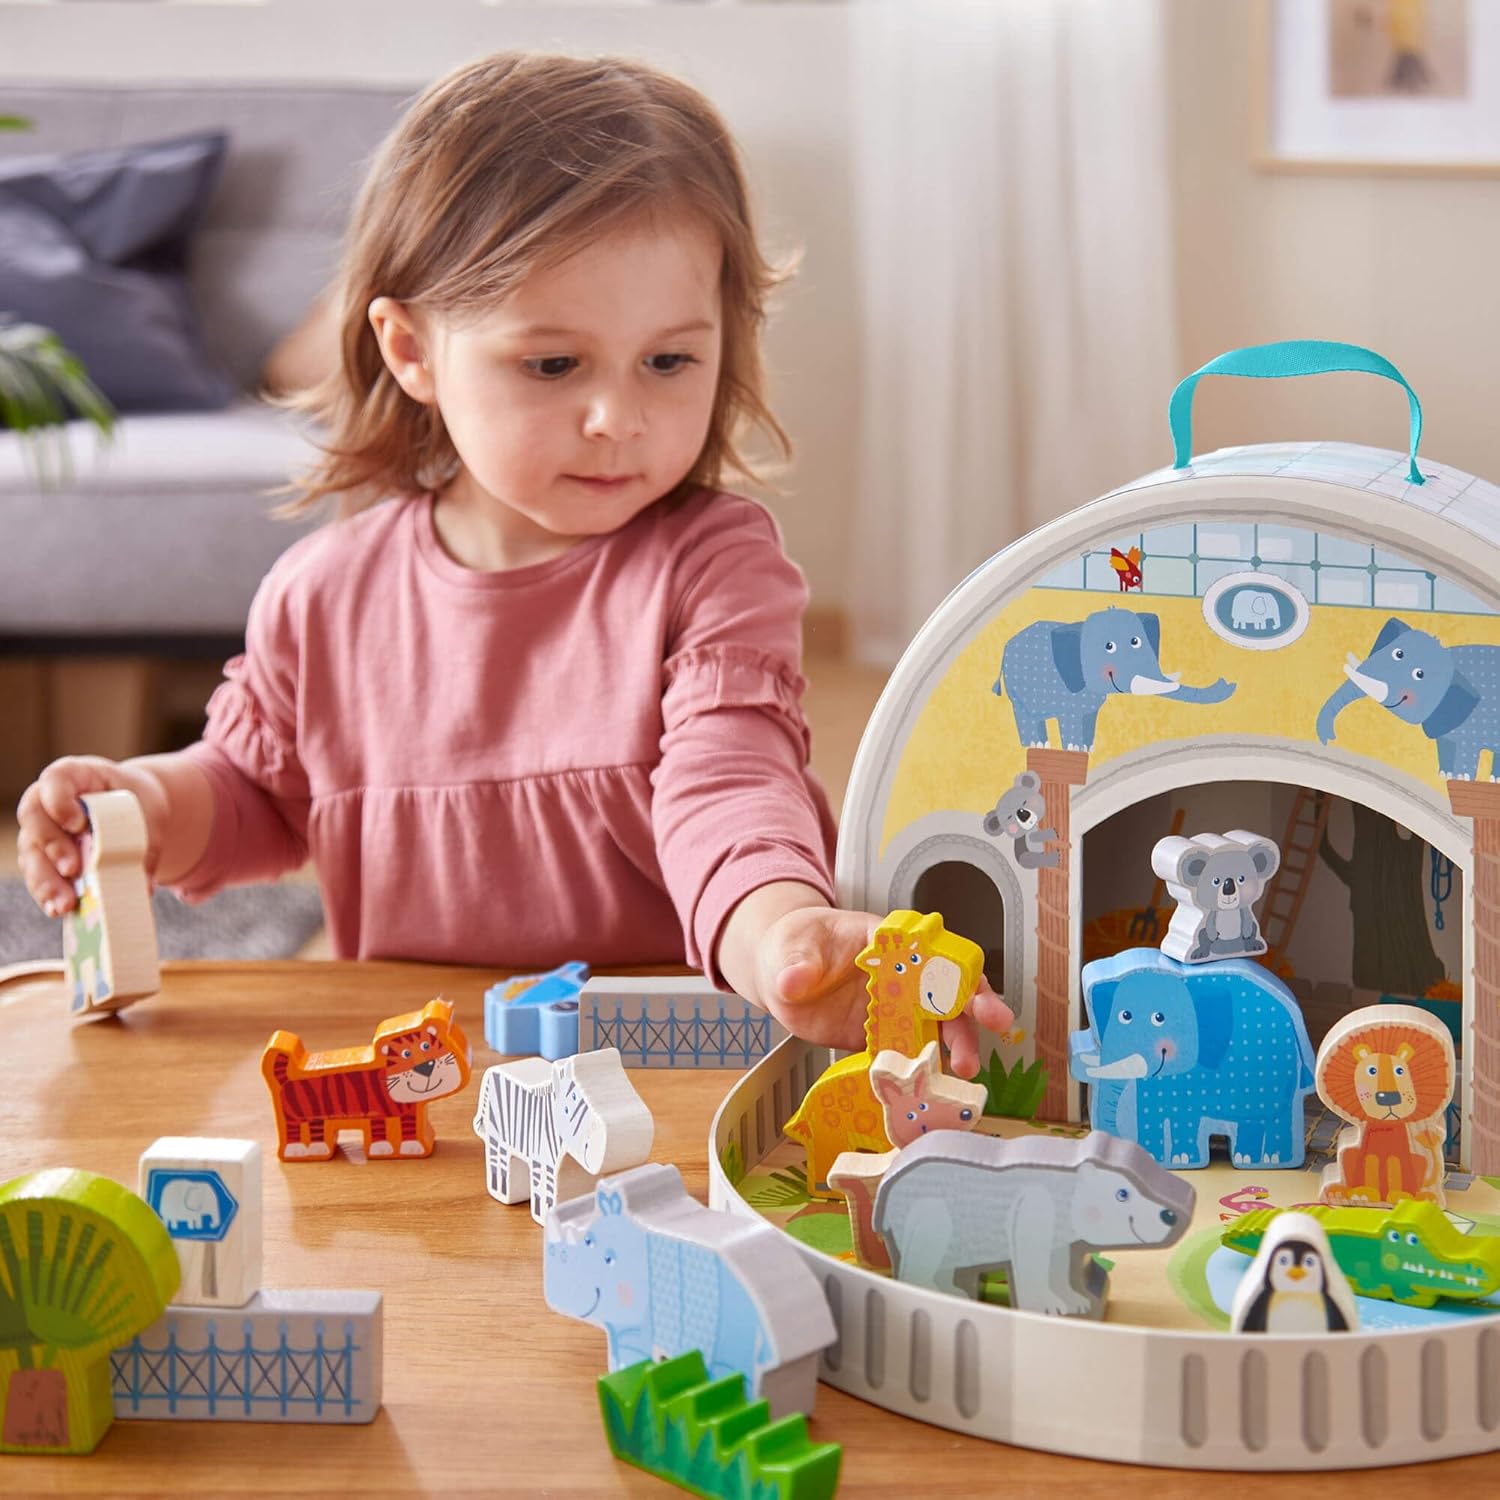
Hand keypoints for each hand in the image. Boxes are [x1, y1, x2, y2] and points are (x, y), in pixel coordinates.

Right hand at [15, 756, 161, 915]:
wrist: (135, 810)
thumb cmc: (136, 805)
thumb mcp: (146, 816)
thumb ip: (143, 846)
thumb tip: (143, 885)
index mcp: (74, 776)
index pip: (54, 780)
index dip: (59, 802)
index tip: (77, 824)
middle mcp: (47, 801)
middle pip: (35, 819)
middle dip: (53, 847)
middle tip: (74, 869)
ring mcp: (41, 830)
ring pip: (31, 853)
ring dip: (46, 881)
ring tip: (65, 904)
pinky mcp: (42, 858)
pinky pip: (38, 875)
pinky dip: (49, 894)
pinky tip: (59, 910)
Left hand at [752, 905, 1015, 1078]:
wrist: (781, 974)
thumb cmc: (795, 945)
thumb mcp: (793, 947)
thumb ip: (798, 964)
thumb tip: (795, 980)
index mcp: (887, 944)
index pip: (931, 950)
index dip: (955, 967)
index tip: (972, 985)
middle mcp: (900, 976)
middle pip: (947, 988)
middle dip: (975, 1005)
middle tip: (997, 1022)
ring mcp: (894, 1009)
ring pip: (936, 1025)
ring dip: (959, 1044)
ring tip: (968, 1068)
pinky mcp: (881, 1038)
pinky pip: (909, 1055)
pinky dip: (924, 1071)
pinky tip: (936, 1089)